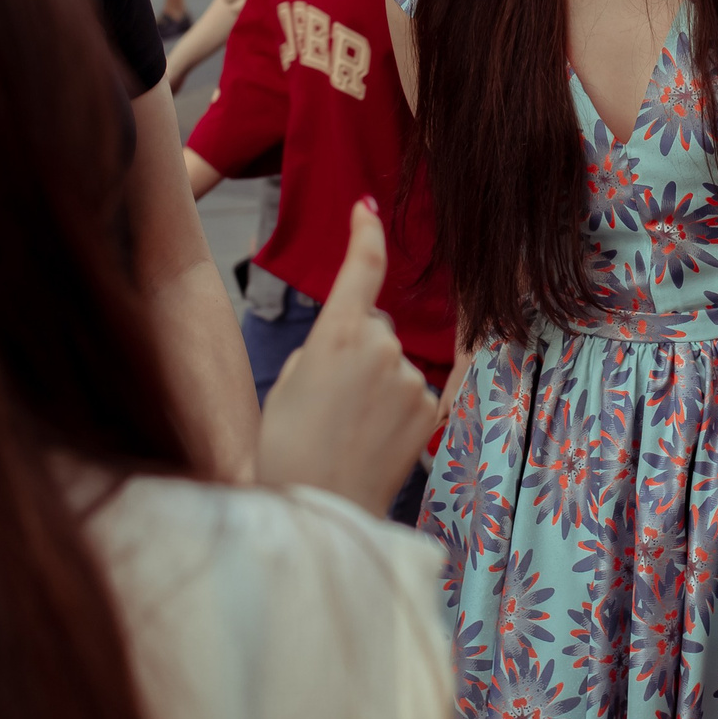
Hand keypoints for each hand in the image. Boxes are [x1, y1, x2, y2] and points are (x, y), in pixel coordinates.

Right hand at [256, 201, 436, 513]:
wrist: (319, 508)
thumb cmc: (288, 449)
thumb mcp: (288, 385)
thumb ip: (321, 350)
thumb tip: (345, 347)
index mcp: (337, 335)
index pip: (361, 268)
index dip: (365, 234)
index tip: (366, 210)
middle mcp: (381, 348)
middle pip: (374, 326)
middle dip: (356, 348)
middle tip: (327, 398)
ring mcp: (409, 379)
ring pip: (392, 362)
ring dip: (375, 383)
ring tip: (346, 428)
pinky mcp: (428, 408)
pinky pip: (411, 391)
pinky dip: (394, 409)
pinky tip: (370, 439)